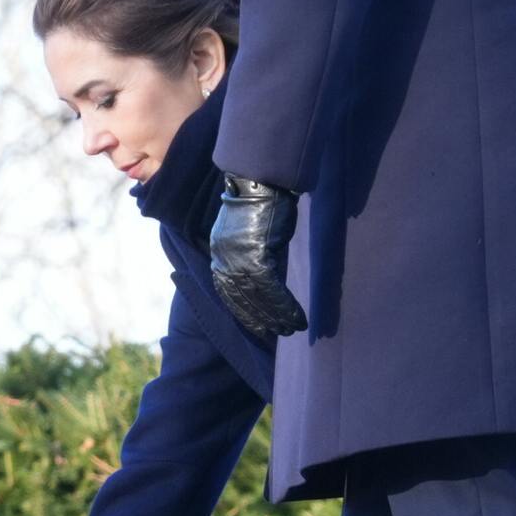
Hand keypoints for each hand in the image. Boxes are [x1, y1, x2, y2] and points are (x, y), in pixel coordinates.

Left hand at [210, 178, 307, 339]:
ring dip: (277, 316)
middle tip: (277, 333)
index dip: (243, 313)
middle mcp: (224, 260)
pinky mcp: (256, 255)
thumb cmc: (259, 206)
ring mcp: (238, 258)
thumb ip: (249, 258)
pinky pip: (271, 289)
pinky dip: (285, 305)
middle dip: (261, 319)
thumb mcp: (246, 236)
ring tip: (291, 328)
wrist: (261, 182)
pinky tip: (296, 315)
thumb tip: (261, 283)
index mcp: (219, 255)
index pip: (228, 293)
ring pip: (258, 298)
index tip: (257, 327)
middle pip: (242, 299)